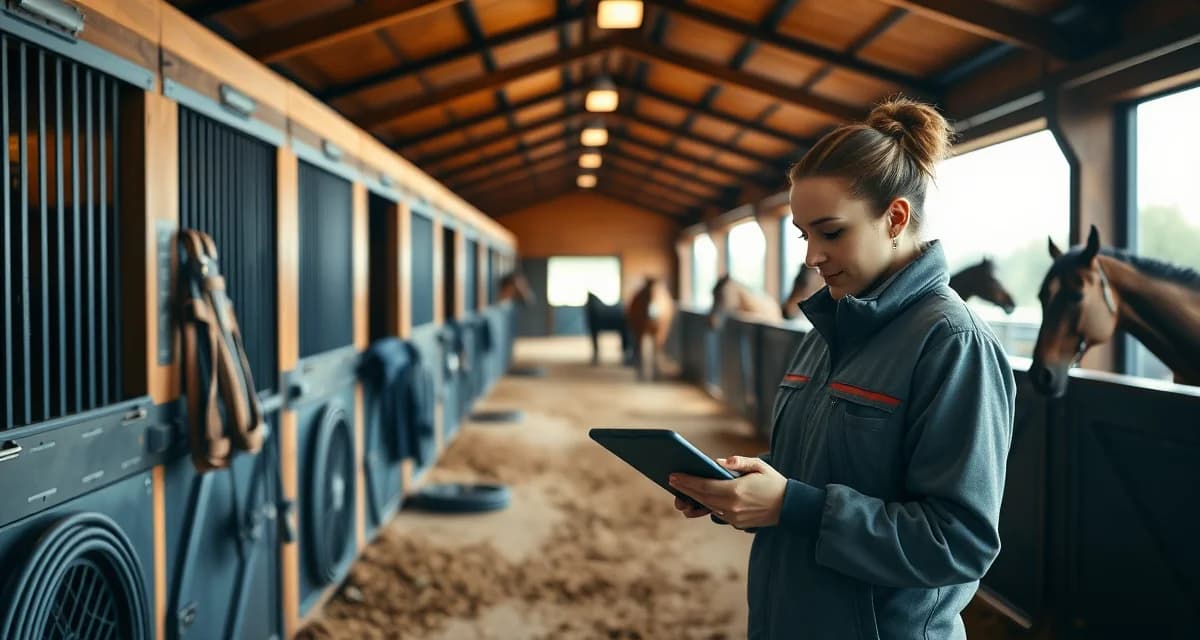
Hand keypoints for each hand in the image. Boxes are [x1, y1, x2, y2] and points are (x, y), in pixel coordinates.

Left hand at [669, 456, 786, 529]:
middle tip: (671, 480)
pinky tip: (698, 498)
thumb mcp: (759, 466)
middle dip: (685, 489)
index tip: (673, 475)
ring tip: (681, 490)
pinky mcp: (737, 524)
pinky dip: (707, 505)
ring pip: (707, 506)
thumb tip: (717, 462)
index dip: (687, 481)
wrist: (791, 507)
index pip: (704, 486)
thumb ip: (738, 462)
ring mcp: (734, 518)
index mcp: (735, 491)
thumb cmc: (774, 482)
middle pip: (702, 497)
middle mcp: (732, 506)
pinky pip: (717, 513)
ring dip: (693, 498)